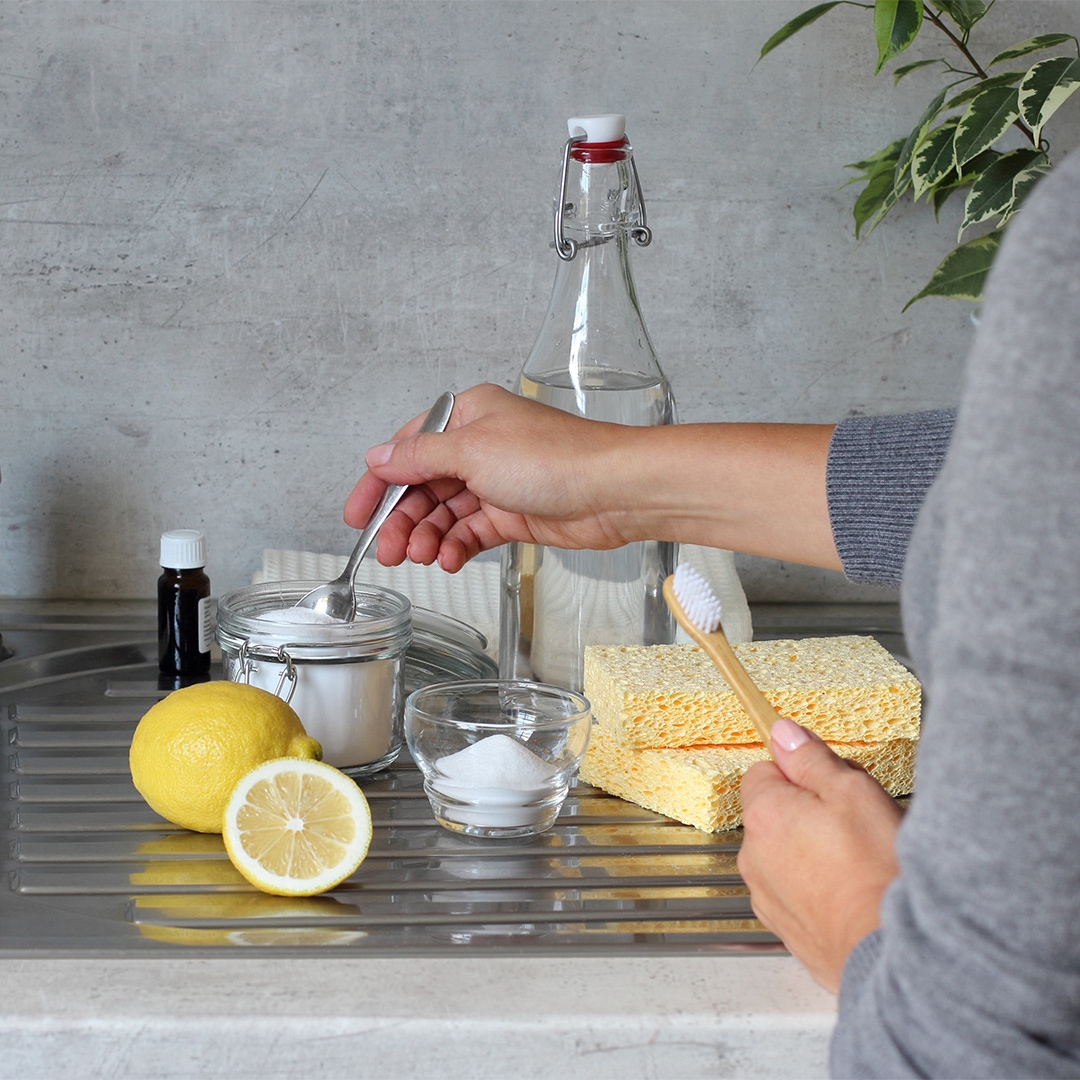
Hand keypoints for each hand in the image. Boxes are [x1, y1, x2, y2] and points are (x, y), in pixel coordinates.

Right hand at [344, 384, 642, 570]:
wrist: (612, 491)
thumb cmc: (554, 458)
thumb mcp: (471, 451)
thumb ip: (419, 457)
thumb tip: (378, 457)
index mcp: (467, 416)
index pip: (407, 448)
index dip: (379, 484)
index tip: (357, 515)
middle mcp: (480, 446)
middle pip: (423, 486)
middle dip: (402, 519)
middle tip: (387, 550)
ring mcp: (497, 481)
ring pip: (445, 513)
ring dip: (428, 537)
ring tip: (421, 558)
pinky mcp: (514, 513)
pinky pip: (471, 532)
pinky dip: (456, 547)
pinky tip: (449, 559)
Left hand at [737, 717, 902, 992]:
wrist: (892, 953)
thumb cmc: (876, 873)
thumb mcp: (852, 793)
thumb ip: (811, 759)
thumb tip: (783, 733)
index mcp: (764, 815)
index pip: (763, 771)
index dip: (799, 772)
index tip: (829, 782)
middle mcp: (754, 856)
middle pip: (774, 813)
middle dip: (807, 812)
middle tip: (854, 822)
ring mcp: (767, 895)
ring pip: (785, 854)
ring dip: (812, 851)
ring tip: (858, 861)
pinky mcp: (785, 927)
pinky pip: (796, 892)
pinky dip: (817, 888)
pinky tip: (852, 891)